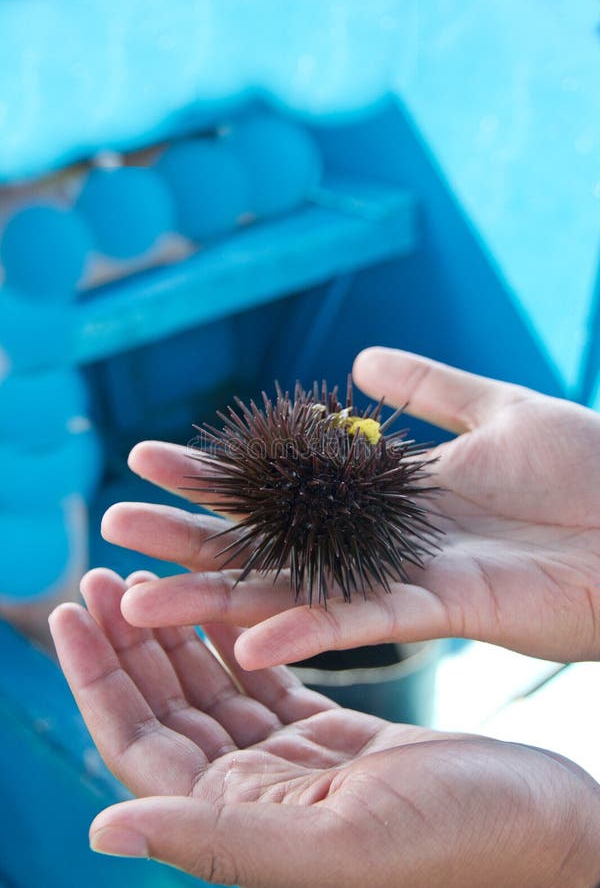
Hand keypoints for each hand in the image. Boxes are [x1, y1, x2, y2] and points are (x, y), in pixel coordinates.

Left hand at [50, 568, 599, 887]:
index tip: (71, 611)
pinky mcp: (330, 739)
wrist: (543, 830)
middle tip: (101, 573)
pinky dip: (235, 637)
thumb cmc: (460, 842)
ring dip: (176, 632)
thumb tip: (99, 830)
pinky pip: (263, 682)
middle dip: (128, 643)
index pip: (139, 746)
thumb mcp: (335, 843)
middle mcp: (254, 796)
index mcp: (242, 823)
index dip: (98, 679)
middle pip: (167, 711)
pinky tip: (220, 600)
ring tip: (145, 574)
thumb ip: (218, 840)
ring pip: (211, 690)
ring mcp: (291, 766)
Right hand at [101, 347, 599, 667]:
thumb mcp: (495, 408)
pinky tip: (247, 637)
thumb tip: (358, 359)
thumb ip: (426, 387)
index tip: (150, 452)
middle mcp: (385, 545)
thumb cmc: (588, 463)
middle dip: (193, 534)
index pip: (285, 485)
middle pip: (273, 544)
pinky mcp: (444, 611)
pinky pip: (363, 622)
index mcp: (392, 496)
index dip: (217, 472)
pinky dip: (307, 629)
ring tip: (143, 595)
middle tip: (116, 524)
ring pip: (297, 592)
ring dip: (221, 593)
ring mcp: (409, 580)